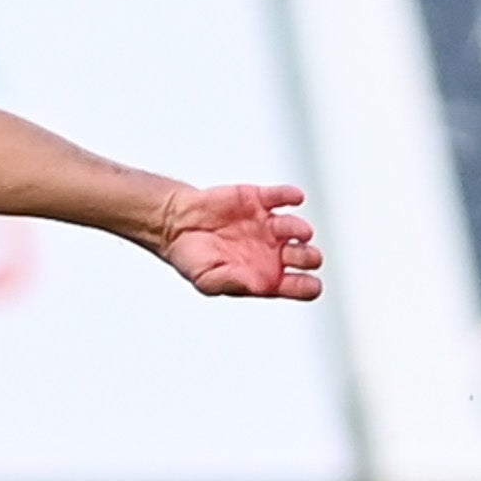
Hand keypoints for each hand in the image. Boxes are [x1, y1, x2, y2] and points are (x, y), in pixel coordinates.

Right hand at [156, 184, 322, 299]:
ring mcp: (268, 226)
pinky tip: (292, 197)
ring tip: (288, 229)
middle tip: (292, 252)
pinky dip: (290, 195)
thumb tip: (257, 284)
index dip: (308, 285)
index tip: (307, 282)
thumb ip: (232, 283)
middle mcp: (273, 252)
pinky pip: (283, 196)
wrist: (171, 223)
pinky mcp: (258, 201)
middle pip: (307, 256)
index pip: (301, 286)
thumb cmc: (191, 255)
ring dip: (298, 228)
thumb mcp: (206, 280)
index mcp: (266, 276)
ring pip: (297, 228)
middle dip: (307, 256)